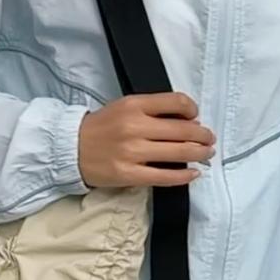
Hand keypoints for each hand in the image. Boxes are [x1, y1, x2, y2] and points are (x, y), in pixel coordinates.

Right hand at [78, 92, 215, 187]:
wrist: (70, 149)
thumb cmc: (100, 128)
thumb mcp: (123, 107)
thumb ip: (151, 110)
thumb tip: (187, 121)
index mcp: (134, 105)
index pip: (176, 102)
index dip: (193, 109)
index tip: (195, 116)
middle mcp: (135, 127)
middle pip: (184, 130)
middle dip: (203, 135)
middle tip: (209, 139)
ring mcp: (132, 152)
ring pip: (179, 153)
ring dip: (200, 154)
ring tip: (206, 154)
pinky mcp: (128, 174)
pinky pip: (165, 176)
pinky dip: (184, 175)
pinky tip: (193, 173)